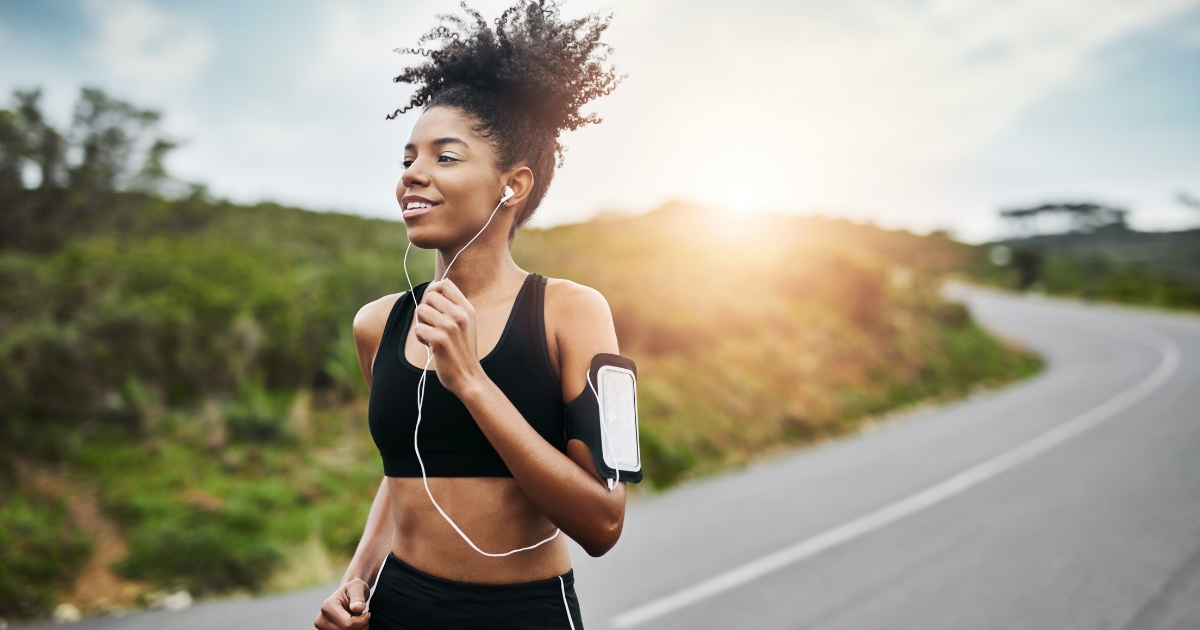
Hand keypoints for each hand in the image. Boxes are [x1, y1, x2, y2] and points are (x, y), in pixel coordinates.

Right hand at [314, 579, 370, 629]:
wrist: (347, 597)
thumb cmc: (353, 590)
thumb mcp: (358, 587)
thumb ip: (358, 596)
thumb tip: (356, 608)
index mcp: (327, 607)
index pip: (348, 624)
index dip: (362, 621)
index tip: (367, 613)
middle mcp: (321, 620)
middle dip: (360, 627)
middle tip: (364, 617)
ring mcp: (322, 629)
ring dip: (357, 629)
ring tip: (358, 620)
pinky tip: (354, 625)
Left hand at [413, 279, 486, 394]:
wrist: (468, 376)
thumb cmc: (462, 350)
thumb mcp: (466, 324)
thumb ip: (453, 307)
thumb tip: (432, 290)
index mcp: (467, 309)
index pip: (445, 284)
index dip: (434, 291)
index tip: (434, 306)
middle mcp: (460, 315)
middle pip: (429, 296)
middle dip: (426, 310)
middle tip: (433, 325)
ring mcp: (450, 327)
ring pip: (421, 311)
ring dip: (422, 324)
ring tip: (432, 336)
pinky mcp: (439, 340)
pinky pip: (418, 328)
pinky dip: (421, 338)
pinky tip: (431, 346)